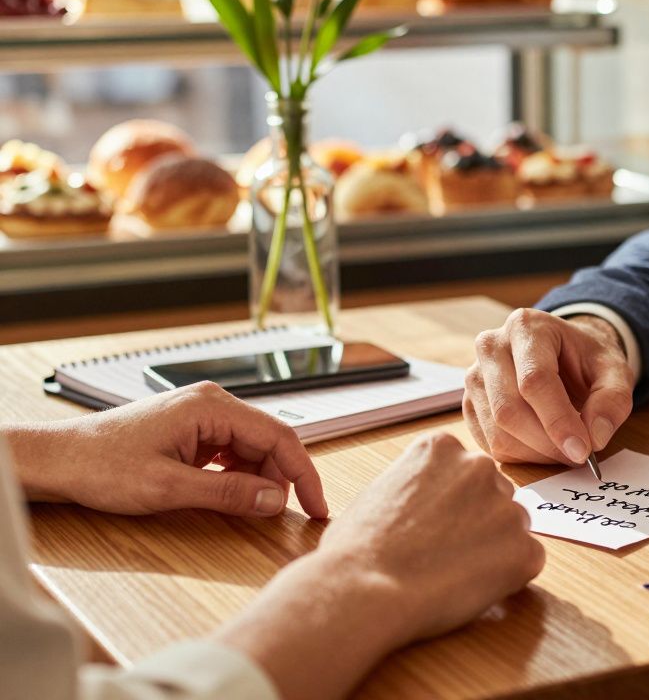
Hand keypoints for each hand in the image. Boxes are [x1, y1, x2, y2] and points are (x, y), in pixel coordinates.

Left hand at [8, 382, 326, 518]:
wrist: (59, 460)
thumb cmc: (101, 466)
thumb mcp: (168, 488)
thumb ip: (228, 493)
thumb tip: (275, 500)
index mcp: (211, 407)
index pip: (280, 436)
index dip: (305, 474)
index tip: (318, 505)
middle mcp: (211, 403)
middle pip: (269, 441)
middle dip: (282, 479)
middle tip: (286, 515)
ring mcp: (201, 415)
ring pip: (252, 447)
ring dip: (259, 479)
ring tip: (254, 509)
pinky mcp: (191, 430)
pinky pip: (232, 451)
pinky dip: (239, 475)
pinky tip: (232, 495)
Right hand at [314, 431, 545, 641]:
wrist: (364, 588)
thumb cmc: (357, 549)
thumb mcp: (382, 489)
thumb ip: (420, 483)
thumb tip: (434, 500)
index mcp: (443, 447)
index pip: (465, 472)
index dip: (451, 505)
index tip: (432, 526)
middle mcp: (481, 466)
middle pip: (493, 495)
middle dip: (478, 522)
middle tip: (444, 553)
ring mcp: (507, 506)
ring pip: (511, 528)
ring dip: (493, 548)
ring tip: (450, 573)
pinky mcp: (525, 549)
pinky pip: (526, 561)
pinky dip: (507, 578)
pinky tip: (468, 587)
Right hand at [463, 308, 634, 465]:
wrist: (564, 354)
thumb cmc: (586, 360)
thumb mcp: (615, 371)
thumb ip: (613, 400)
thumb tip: (595, 438)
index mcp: (527, 327)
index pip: (534, 380)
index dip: (558, 421)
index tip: (582, 450)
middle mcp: (491, 346)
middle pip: (509, 409)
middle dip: (547, 443)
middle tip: (578, 455)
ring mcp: (474, 376)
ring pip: (497, 432)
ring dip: (536, 454)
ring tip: (564, 449)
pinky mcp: (469, 404)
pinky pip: (489, 443)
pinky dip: (521, 456)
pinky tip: (544, 447)